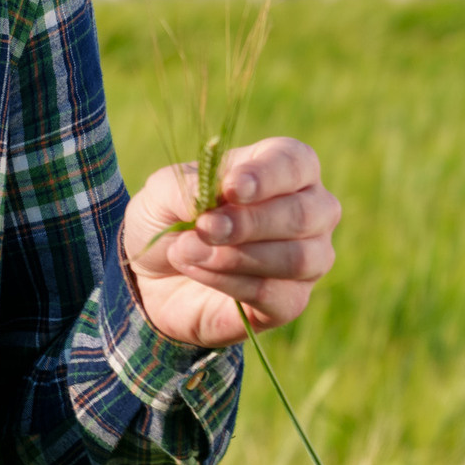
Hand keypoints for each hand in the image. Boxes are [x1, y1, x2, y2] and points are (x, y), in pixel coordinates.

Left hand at [121, 135, 339, 347]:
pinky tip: (198, 272)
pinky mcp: (291, 301)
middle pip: (304, 214)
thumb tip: (214, 199)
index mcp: (283, 168)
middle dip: (248, 223)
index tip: (232, 189)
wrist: (153, 276)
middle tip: (203, 228)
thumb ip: (187, 189)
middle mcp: (310, 211)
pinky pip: (279, 295)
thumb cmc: (170, 218)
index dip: (267, 176)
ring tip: (188, 251)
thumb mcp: (162, 193)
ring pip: (298, 259)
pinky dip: (232, 284)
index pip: (296, 163)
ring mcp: (309, 258)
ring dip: (236, 256)